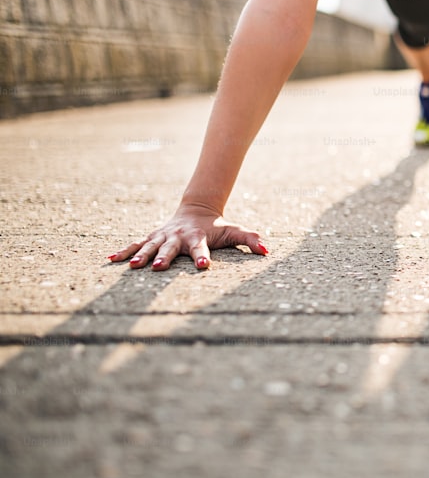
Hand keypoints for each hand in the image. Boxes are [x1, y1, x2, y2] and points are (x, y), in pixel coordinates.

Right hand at [107, 204, 267, 270]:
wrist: (197, 209)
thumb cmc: (217, 226)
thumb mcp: (234, 231)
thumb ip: (250, 240)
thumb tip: (267, 251)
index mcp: (198, 238)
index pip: (201, 248)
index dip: (202, 257)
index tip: (203, 266)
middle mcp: (178, 237)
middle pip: (171, 249)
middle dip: (164, 258)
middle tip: (157, 268)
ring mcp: (162, 237)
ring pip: (150, 246)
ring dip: (141, 256)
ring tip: (133, 267)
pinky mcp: (152, 237)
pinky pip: (135, 244)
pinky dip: (124, 251)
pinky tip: (110, 260)